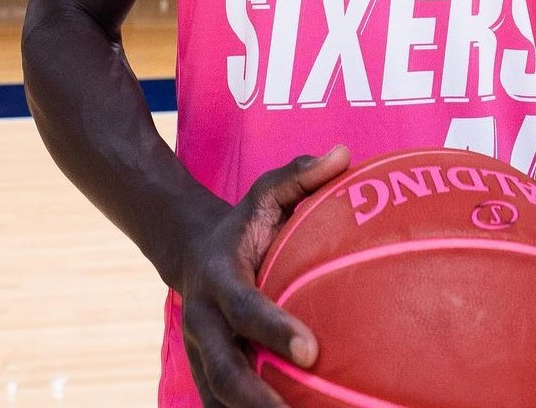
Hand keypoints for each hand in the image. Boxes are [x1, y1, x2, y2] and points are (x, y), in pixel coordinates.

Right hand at [179, 145, 350, 407]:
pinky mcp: (208, 376)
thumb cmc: (246, 223)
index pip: (245, 308)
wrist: (192, 252)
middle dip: (258, 400)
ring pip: (220, 399)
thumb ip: (301, 174)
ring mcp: (203, 354)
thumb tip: (343, 154)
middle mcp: (204, 323)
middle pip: (224, 372)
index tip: (311, 350)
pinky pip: (222, 407)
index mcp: (220, 279)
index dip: (273, 330)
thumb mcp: (266, 193)